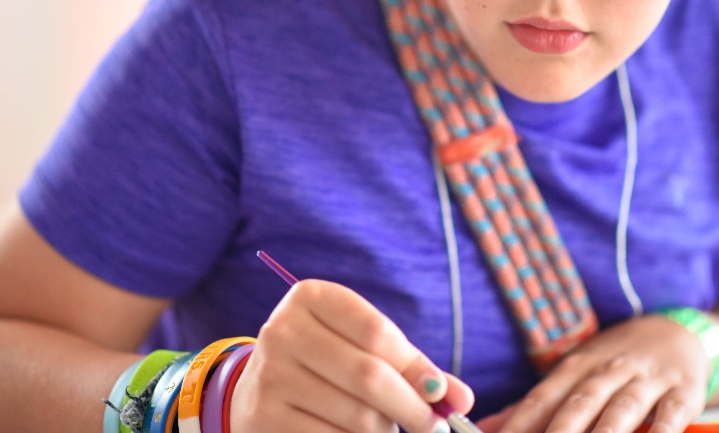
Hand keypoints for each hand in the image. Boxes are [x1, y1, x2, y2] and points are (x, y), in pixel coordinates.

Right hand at [230, 279, 474, 432]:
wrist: (258, 390)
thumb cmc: (326, 361)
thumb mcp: (361, 346)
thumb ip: (409, 365)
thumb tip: (460, 398)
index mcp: (310, 297)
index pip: (377, 332)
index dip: (416, 366)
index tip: (441, 393)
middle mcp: (283, 331)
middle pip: (369, 376)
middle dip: (412, 407)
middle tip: (435, 426)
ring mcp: (270, 375)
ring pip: (355, 416)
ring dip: (386, 430)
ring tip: (388, 428)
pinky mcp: (264, 417)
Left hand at [479, 314, 708, 432]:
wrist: (676, 332)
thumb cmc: (613, 362)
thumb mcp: (573, 373)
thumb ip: (534, 405)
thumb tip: (486, 427)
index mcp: (575, 367)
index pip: (541, 399)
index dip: (519, 424)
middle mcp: (607, 370)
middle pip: (578, 405)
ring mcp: (645, 380)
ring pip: (620, 410)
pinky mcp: (682, 392)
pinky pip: (670, 415)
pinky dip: (662, 431)